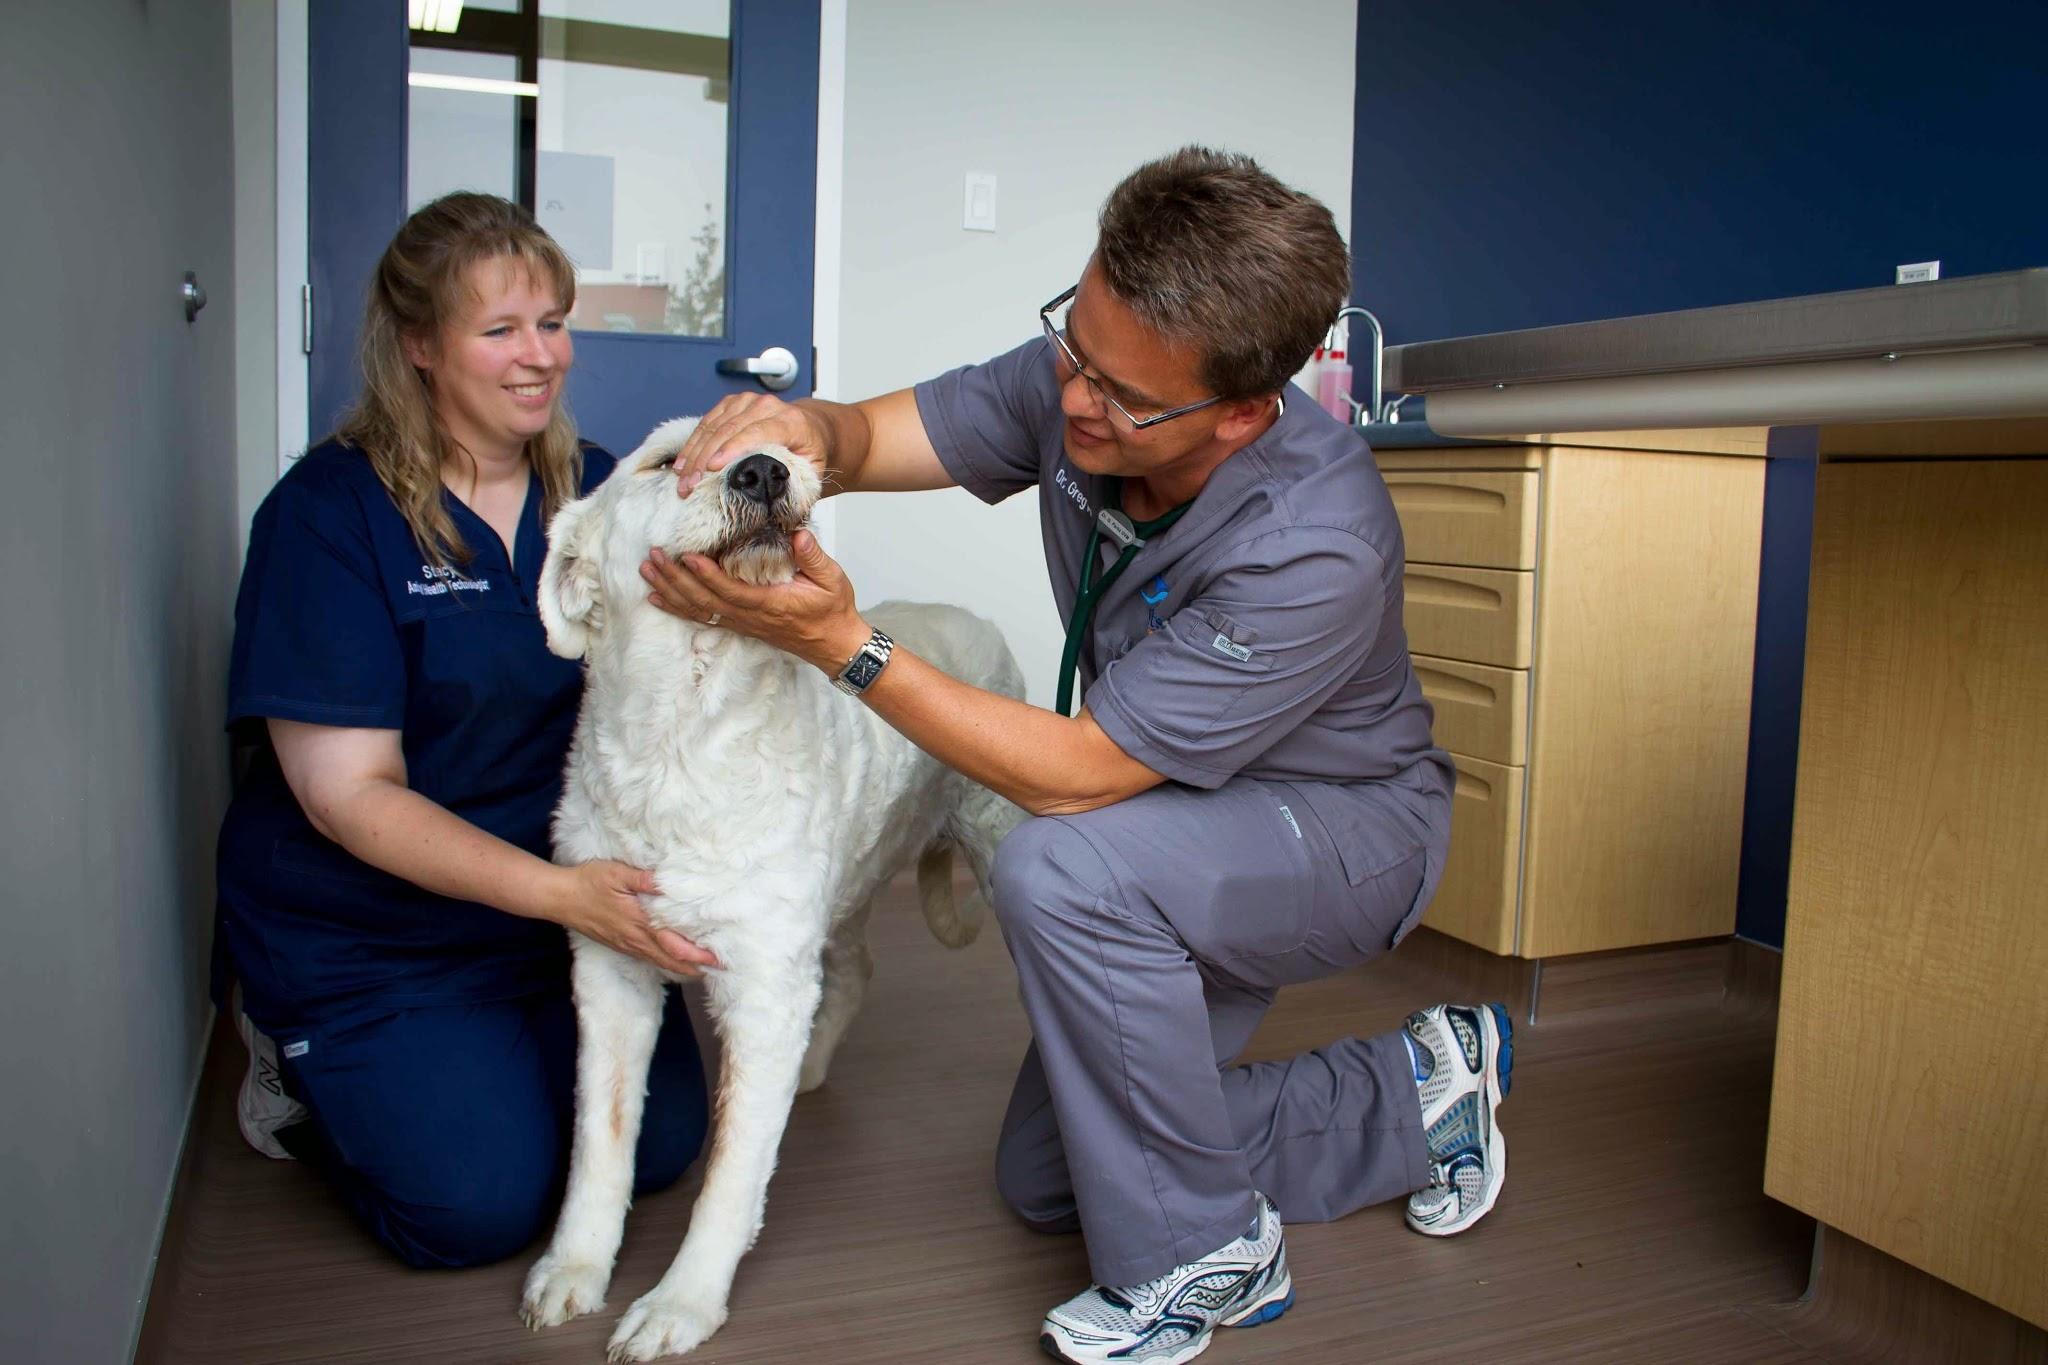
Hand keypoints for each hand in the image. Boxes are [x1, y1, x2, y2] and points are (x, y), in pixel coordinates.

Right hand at [551, 860, 718, 975]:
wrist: (558, 898)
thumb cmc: (587, 882)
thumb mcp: (616, 873)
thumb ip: (644, 879)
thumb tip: (668, 883)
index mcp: (637, 922)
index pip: (673, 944)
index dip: (696, 954)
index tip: (716, 959)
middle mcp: (634, 938)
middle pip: (670, 960)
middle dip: (695, 966)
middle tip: (718, 969)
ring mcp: (625, 944)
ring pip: (659, 962)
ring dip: (682, 968)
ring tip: (703, 970)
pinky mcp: (619, 944)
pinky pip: (647, 958)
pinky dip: (665, 963)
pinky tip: (673, 962)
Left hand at [641, 530, 869, 673]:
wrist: (834, 645)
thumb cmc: (832, 611)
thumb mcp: (832, 580)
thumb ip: (814, 557)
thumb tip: (798, 535)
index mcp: (769, 604)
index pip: (730, 590)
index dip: (706, 575)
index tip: (688, 556)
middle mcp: (749, 616)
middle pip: (704, 600)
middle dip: (675, 579)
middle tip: (653, 557)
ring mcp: (742, 623)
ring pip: (698, 610)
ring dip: (671, 591)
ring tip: (648, 571)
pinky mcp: (739, 625)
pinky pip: (703, 617)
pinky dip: (678, 607)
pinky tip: (659, 597)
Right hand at [671, 392, 829, 497]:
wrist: (813, 428)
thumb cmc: (811, 453)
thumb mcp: (814, 472)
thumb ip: (798, 484)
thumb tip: (775, 503)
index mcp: (791, 421)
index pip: (757, 433)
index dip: (732, 449)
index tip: (711, 468)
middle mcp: (768, 406)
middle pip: (729, 430)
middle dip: (704, 460)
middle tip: (689, 487)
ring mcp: (748, 401)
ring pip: (714, 426)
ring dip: (694, 454)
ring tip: (682, 479)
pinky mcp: (733, 403)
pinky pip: (708, 421)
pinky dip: (694, 442)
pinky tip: (683, 461)